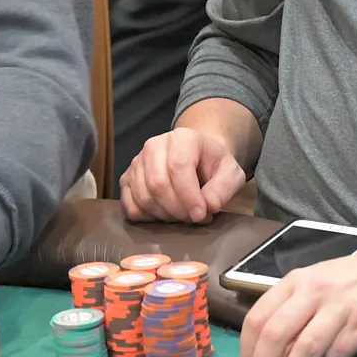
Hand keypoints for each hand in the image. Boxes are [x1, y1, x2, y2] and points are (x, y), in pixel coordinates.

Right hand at [120, 127, 245, 223]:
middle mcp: (154, 145)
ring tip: (183, 215)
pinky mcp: (126, 179)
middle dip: (177, 209)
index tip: (201, 214)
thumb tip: (210, 205)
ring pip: (143, 197)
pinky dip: (148, 218)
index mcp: (182, 137)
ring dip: (165, 215)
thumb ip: (224, 187)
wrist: (196, 159)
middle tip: (193, 218)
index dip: (189, 196)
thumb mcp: (230, 172)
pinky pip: (130, 206)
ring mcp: (137, 162)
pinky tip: (165, 214)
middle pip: (158, 184)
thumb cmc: (212, 165)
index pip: (178, 166)